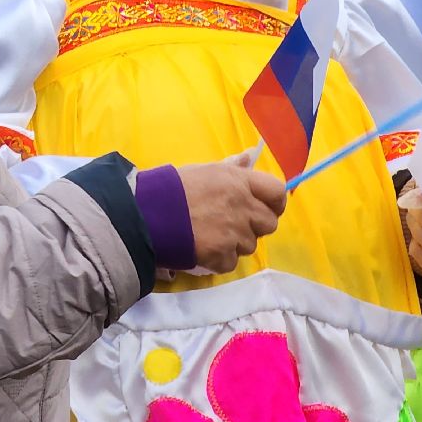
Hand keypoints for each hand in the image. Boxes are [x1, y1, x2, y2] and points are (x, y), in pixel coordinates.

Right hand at [175, 149, 286, 274]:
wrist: (144, 213)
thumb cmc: (170, 187)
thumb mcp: (202, 170)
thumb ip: (230, 168)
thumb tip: (248, 159)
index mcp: (238, 181)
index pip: (277, 192)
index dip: (274, 202)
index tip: (266, 207)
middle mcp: (242, 206)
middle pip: (269, 223)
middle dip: (254, 225)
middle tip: (233, 224)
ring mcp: (234, 233)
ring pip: (250, 245)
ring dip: (235, 243)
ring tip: (211, 235)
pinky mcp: (221, 255)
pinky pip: (231, 262)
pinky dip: (219, 259)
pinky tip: (202, 248)